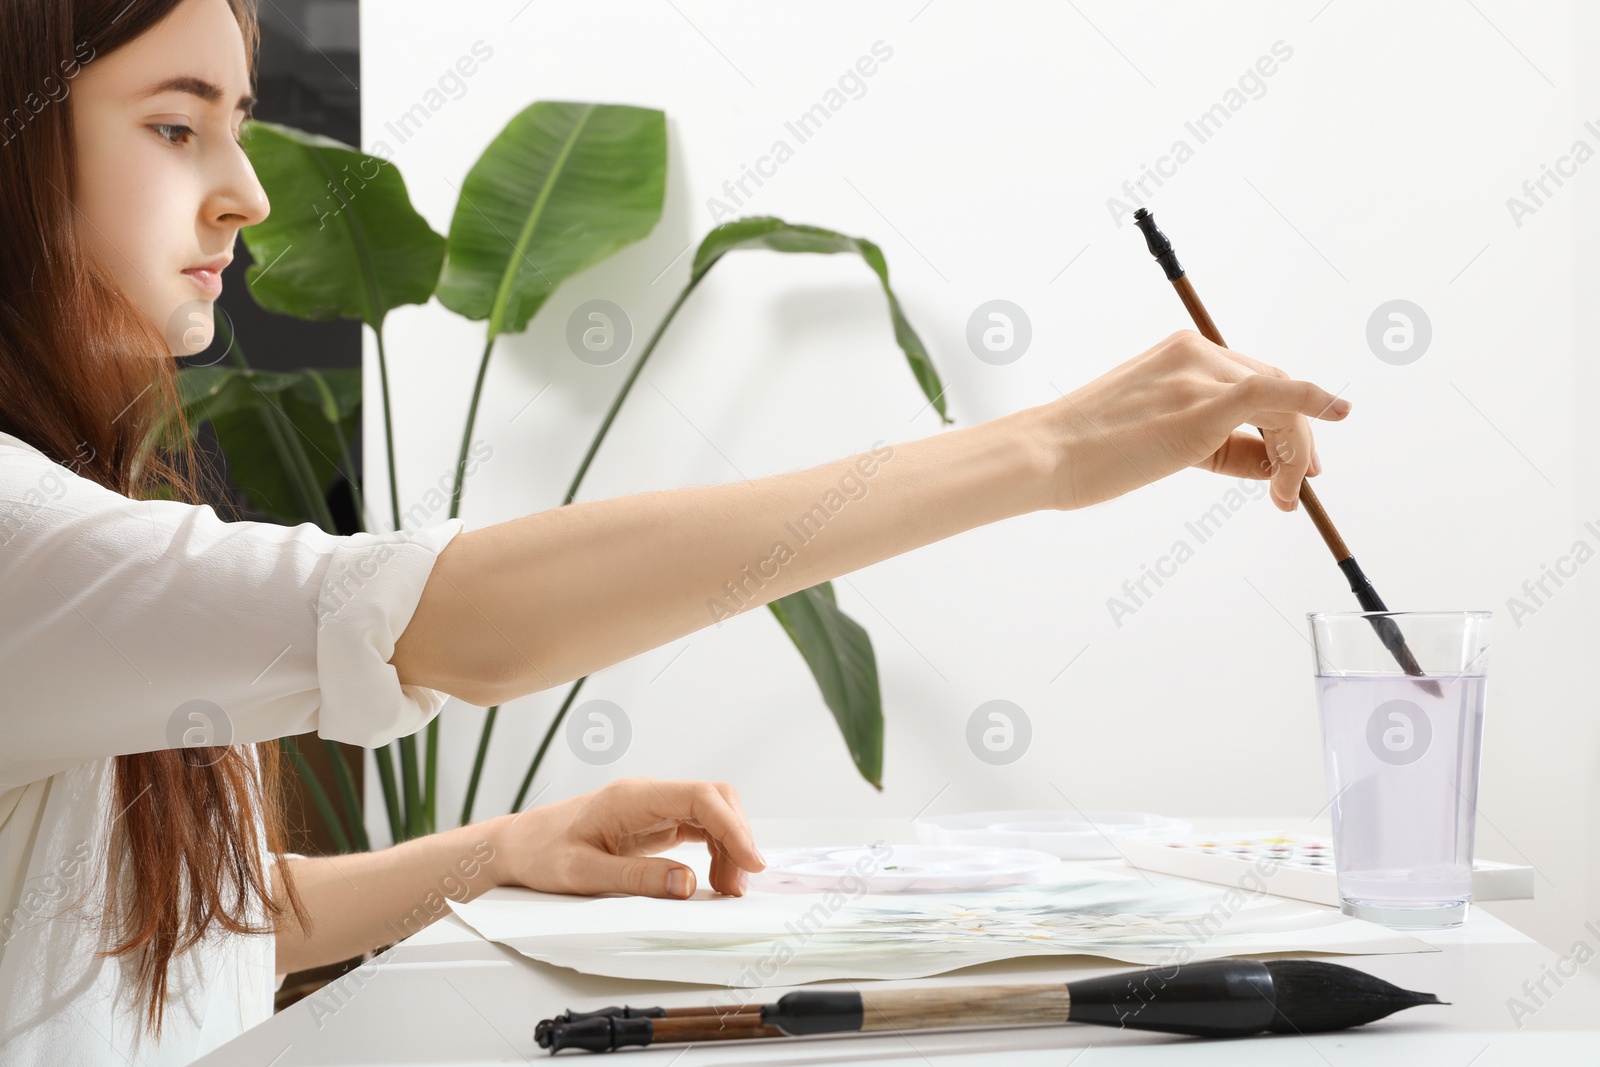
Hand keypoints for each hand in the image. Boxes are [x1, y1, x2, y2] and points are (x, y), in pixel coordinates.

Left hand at [484, 778, 764, 898]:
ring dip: (728, 846)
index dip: (733, 828)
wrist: (517, 845)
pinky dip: (714, 848)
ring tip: (727, 888)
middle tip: (739, 884)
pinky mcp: (653, 820)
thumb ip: (637, 877)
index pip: (700, 798)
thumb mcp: (583, 873)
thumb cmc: (542, 854)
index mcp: (632, 798)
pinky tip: (713, 875)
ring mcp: (652, 805)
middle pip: (714, 798)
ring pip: (711, 811)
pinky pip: (697, 825)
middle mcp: (648, 795)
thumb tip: (687, 883)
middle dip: (737, 837)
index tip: (751, 862)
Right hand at [1041, 330, 1349, 511]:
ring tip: (1284, 494)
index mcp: (1182, 353)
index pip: (1253, 382)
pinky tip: (1339, 414)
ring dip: (1295, 451)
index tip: (1288, 464)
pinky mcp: (1202, 405)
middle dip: (1295, 440)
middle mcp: (1195, 354)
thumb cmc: (1089, 452)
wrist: (1049, 455)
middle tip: (1297, 484)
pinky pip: (1275, 394)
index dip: (1282, 422)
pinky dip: (1312, 401)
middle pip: (1275, 392)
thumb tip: (1273, 465)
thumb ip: (1219, 443)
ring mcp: (1199, 376)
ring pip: (1279, 405)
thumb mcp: (1162, 439)